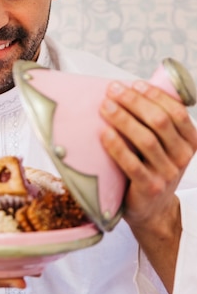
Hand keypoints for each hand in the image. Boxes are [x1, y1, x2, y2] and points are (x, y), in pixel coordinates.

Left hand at [99, 80, 196, 291]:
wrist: (152, 210)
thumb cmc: (152, 167)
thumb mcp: (164, 145)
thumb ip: (154, 121)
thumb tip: (126, 88)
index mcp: (190, 141)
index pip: (176, 111)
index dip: (154, 95)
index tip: (133, 84)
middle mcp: (182, 157)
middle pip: (159, 122)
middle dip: (134, 102)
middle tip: (112, 91)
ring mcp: (167, 174)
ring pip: (146, 140)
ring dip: (123, 119)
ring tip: (105, 106)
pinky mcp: (149, 188)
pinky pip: (132, 164)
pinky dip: (117, 147)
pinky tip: (104, 133)